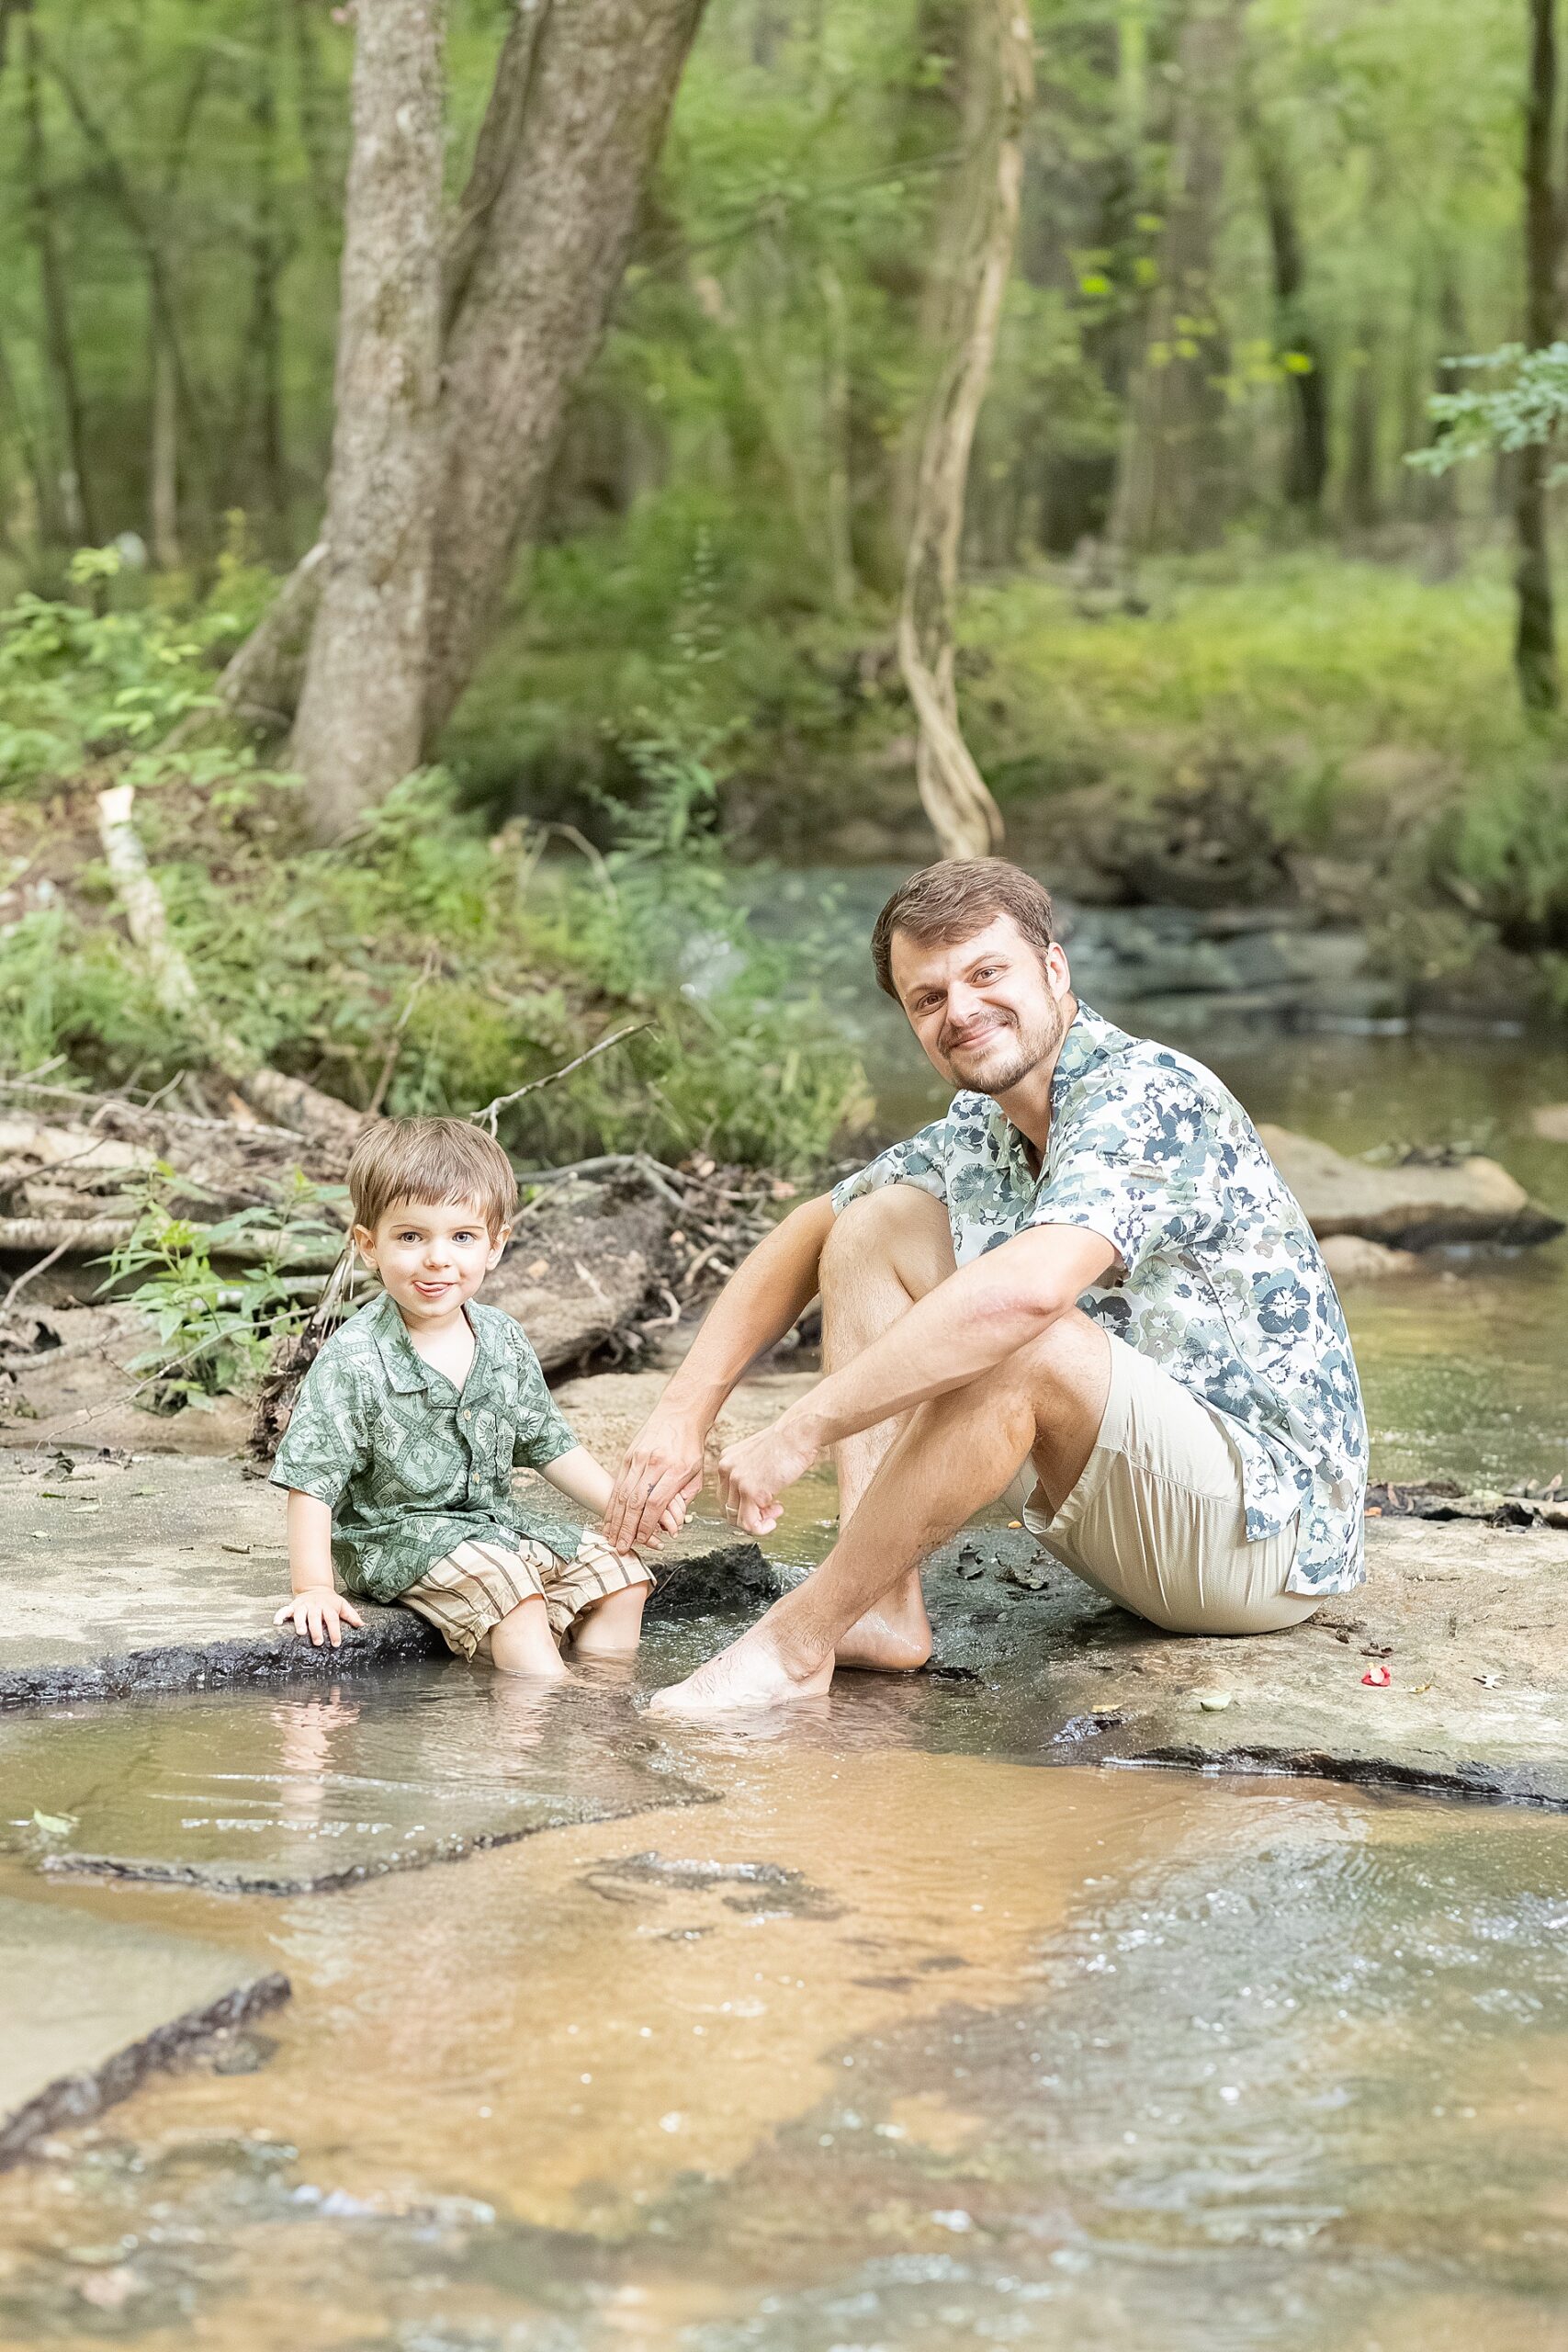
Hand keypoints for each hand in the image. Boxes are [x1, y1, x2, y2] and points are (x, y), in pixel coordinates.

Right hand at [274, 1587, 364, 1648]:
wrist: (315, 1587)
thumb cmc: (330, 1601)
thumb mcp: (342, 1605)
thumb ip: (352, 1615)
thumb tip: (362, 1626)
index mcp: (328, 1607)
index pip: (332, 1619)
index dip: (335, 1631)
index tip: (336, 1643)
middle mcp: (315, 1606)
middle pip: (316, 1617)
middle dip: (317, 1630)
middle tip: (318, 1642)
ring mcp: (303, 1606)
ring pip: (301, 1614)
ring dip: (300, 1623)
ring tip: (300, 1633)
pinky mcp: (293, 1606)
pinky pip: (284, 1610)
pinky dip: (280, 1616)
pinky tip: (277, 1623)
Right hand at [604, 1408, 707, 1549]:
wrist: (680, 1414)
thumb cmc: (690, 1446)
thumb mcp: (697, 1472)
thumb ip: (684, 1498)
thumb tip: (674, 1523)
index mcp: (675, 1469)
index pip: (657, 1502)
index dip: (647, 1524)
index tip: (641, 1540)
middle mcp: (654, 1464)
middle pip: (636, 1501)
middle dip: (627, 1527)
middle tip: (620, 1546)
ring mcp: (639, 1458)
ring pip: (623, 1493)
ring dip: (615, 1519)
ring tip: (610, 1537)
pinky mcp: (629, 1456)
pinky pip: (618, 1483)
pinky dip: (612, 1503)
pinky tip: (608, 1518)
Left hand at [716, 1412, 822, 1536]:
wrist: (798, 1432)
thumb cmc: (787, 1443)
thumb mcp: (760, 1458)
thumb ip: (751, 1475)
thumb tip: (756, 1500)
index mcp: (727, 1460)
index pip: (725, 1495)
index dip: (745, 1504)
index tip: (765, 1503)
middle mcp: (726, 1469)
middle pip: (728, 1508)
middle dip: (750, 1514)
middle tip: (772, 1509)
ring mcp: (737, 1480)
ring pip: (736, 1519)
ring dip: (758, 1521)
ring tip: (776, 1512)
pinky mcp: (750, 1491)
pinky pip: (749, 1523)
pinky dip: (761, 1528)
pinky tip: (773, 1522)